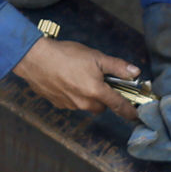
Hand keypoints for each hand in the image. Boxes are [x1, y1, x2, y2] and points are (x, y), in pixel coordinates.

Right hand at [13, 37, 138, 119]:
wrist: (34, 59)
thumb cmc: (66, 55)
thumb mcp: (96, 57)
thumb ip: (117, 66)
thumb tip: (135, 73)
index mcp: (95, 91)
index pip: (118, 105)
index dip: (129, 111)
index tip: (136, 116)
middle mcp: (83, 102)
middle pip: (101, 106)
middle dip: (104, 97)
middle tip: (101, 81)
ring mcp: (69, 104)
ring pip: (86, 105)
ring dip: (88, 96)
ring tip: (81, 77)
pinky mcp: (57, 103)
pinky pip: (72, 102)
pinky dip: (74, 95)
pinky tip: (68, 80)